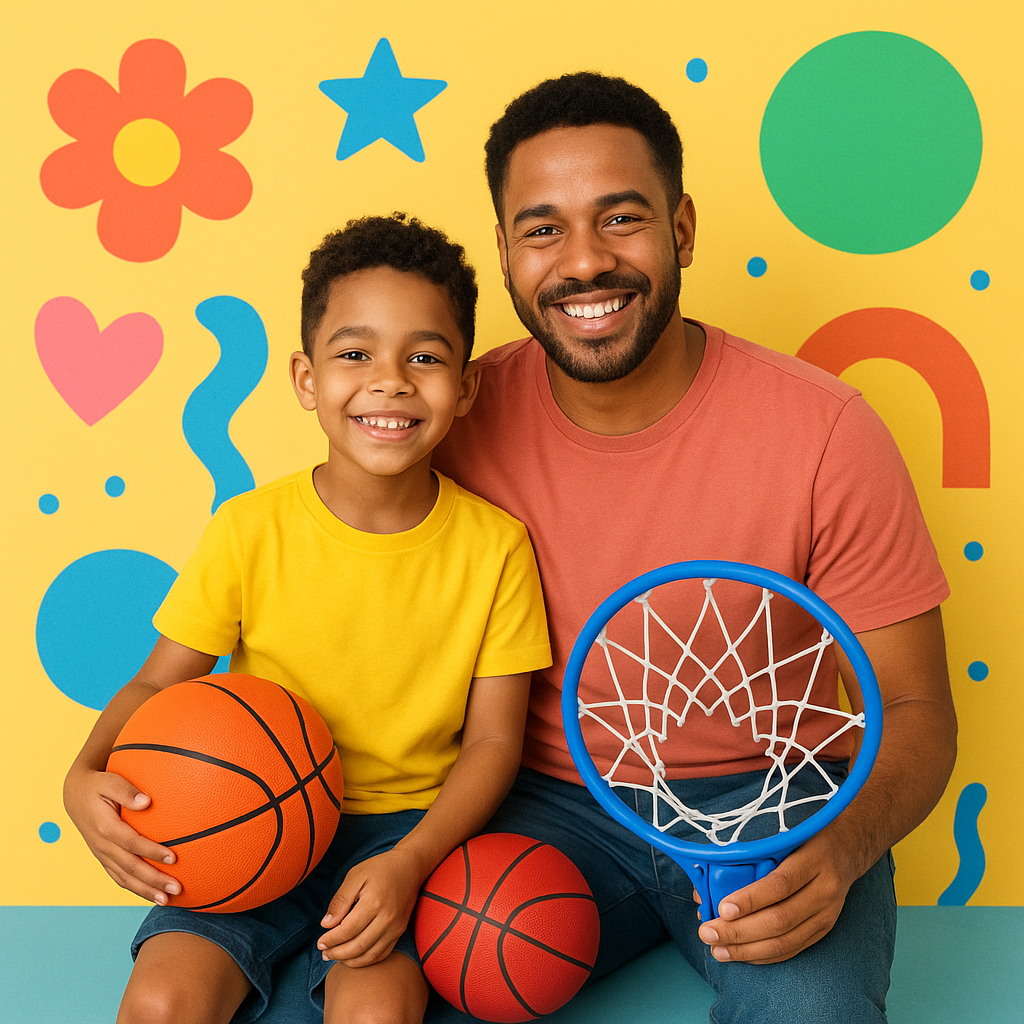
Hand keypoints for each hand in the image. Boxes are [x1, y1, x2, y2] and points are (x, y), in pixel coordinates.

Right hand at [63, 766, 180, 904]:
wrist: (75, 796)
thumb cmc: (97, 785)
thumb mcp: (109, 781)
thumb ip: (127, 791)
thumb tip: (146, 801)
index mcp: (104, 827)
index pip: (131, 843)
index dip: (151, 852)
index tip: (173, 858)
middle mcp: (102, 845)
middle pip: (130, 867)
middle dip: (153, 881)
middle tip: (176, 889)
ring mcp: (102, 854)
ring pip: (124, 878)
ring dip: (145, 891)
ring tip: (167, 900)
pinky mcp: (104, 858)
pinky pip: (118, 877)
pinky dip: (134, 888)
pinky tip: (151, 895)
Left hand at [317, 848, 425, 967]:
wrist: (410, 867)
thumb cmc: (380, 868)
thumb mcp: (356, 875)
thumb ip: (340, 900)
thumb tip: (326, 925)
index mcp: (374, 902)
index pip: (348, 930)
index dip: (331, 940)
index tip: (320, 942)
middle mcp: (387, 918)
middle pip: (358, 946)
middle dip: (337, 953)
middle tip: (324, 953)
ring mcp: (396, 927)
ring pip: (370, 955)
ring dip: (350, 961)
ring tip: (335, 957)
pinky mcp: (400, 931)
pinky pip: (382, 954)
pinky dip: (366, 960)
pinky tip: (354, 957)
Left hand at [696, 830, 859, 963]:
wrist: (849, 847)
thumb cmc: (805, 837)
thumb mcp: (784, 836)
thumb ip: (749, 857)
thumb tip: (706, 885)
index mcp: (812, 860)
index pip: (779, 885)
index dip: (750, 899)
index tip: (722, 909)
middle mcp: (823, 890)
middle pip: (779, 919)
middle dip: (739, 932)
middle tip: (708, 933)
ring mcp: (826, 914)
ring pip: (785, 941)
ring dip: (747, 950)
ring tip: (717, 950)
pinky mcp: (824, 929)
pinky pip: (793, 949)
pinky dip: (764, 955)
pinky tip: (741, 955)